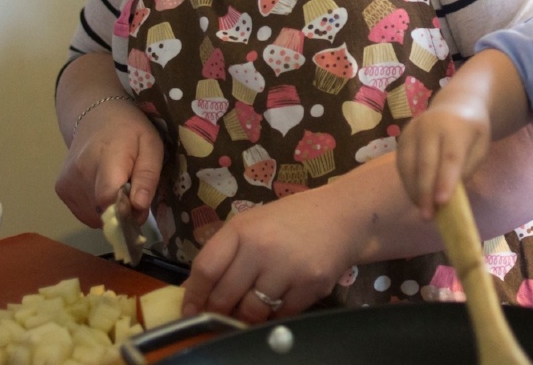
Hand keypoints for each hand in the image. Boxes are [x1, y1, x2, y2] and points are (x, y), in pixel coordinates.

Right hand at [54, 99, 162, 227]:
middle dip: (122, 212)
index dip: (126, 212)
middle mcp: (80, 171)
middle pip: (102, 211)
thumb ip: (147, 177)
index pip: (107, 199)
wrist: (96, 116)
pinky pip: (84, 213)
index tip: (139, 209)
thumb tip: (139, 207)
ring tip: (117, 187)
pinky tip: (103, 188)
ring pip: (94, 216)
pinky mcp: (61, 189)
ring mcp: (67, 181)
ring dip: (110, 211)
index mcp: (106, 157)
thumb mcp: (151, 146)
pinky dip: (97, 209)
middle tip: (134, 195)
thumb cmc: (130, 130)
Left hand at [180, 189, 363, 323]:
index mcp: (242, 229)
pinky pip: (281, 316)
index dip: (193, 295)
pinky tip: (278, 302)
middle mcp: (262, 248)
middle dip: (218, 312)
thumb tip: (194, 291)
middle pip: (225, 296)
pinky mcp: (311, 286)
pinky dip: (275, 316)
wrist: (344, 216)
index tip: (189, 311)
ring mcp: (288, 269)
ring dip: (246, 317)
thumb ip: (225, 253)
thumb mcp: (253, 224)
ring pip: (252, 312)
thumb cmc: (292, 219)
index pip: (206, 269)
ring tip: (250, 309)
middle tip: (218, 316)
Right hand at [395, 98, 491, 220]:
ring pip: (408, 166)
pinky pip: (401, 165)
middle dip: (425, 192)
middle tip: (428, 216)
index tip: (442, 203)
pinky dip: (408, 183)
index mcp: (455, 127)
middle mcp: (429, 126)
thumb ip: (467, 169)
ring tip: (423, 211)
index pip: (450, 157)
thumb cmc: (472, 131)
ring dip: (414, 191)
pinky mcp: (402, 137)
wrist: (456, 104)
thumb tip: (449, 196)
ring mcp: (412, 130)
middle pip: (425, 163)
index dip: (445, 180)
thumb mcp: (480, 147)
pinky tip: (416, 197)